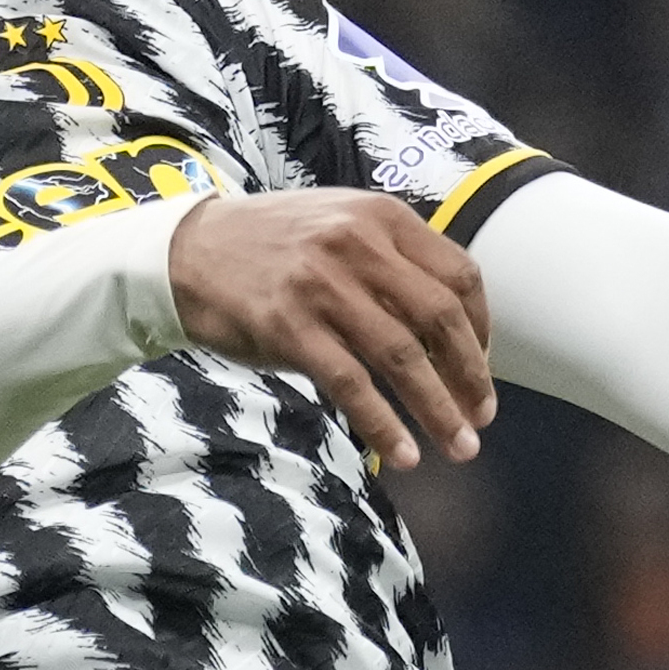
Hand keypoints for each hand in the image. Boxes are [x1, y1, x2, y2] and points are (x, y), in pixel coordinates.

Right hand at [167, 189, 494, 471]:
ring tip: (459, 446)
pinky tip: (402, 452)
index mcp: (381, 217)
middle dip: (470, 376)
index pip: (460, 276)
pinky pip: (351, 383)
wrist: (187, 252)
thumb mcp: (339, 226)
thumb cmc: (270, 248)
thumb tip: (447, 332)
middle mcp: (358, 244)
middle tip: (480, 417)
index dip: (481, 330)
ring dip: (438, 409)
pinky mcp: (288, 325)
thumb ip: (391, 261)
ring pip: (402, 356)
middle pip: (440, 318)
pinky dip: (384, 424)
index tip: (478, 368)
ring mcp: (322, 284)